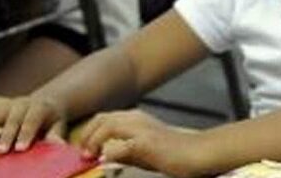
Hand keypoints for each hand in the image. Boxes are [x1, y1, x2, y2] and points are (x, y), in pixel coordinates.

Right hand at [0, 96, 66, 153]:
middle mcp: (21, 104)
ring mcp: (5, 105)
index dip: (26, 134)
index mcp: (39, 107)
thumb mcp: (58, 125)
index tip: (20, 149)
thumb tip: (60, 146)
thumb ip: (56, 135)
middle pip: (11, 119)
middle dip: (5, 136)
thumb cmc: (50, 121)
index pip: (32, 120)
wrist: (43, 104)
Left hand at [77, 109, 206, 176]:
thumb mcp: (142, 152)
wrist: (197, 153)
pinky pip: (120, 146)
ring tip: (89, 156)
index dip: (89, 132)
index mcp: (136, 118)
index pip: (103, 118)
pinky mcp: (146, 142)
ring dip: (94, 141)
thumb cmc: (173, 154)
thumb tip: (102, 157)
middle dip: (87, 135)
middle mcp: (137, 118)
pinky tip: (105, 162)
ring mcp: (142, 128)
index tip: (83, 150)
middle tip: (83, 153)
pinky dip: (109, 154)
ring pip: (108, 125)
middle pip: (102, 118)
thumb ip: (123, 151)